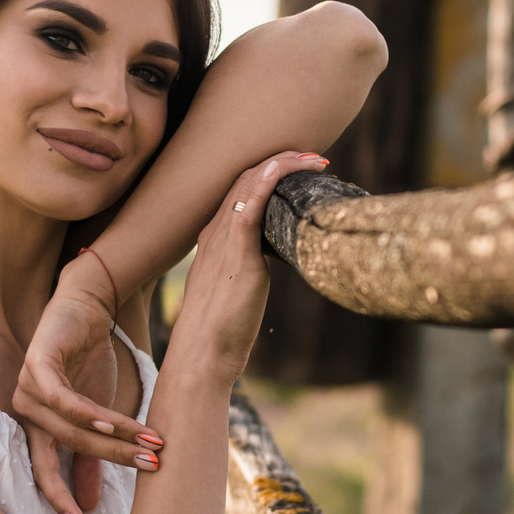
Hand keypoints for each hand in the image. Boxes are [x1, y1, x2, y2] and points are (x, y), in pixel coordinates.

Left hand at [14, 261, 150, 513]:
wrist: (88, 307)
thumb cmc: (89, 361)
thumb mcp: (97, 414)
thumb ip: (92, 457)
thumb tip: (90, 506)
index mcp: (37, 427)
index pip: (43, 470)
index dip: (59, 498)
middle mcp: (26, 411)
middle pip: (68, 447)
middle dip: (112, 459)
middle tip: (148, 468)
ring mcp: (27, 387)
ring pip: (70, 427)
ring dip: (113, 437)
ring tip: (147, 445)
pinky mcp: (36, 365)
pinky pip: (62, 399)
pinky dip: (88, 413)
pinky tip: (113, 422)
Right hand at [172, 151, 324, 382]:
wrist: (201, 355)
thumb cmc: (220, 331)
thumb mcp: (233, 290)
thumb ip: (246, 269)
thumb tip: (266, 264)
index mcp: (213, 240)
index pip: (240, 191)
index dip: (268, 172)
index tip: (297, 167)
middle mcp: (216, 233)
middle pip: (245, 180)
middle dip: (280, 162)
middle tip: (311, 158)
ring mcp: (224, 243)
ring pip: (249, 186)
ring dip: (282, 166)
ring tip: (312, 160)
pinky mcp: (237, 257)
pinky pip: (249, 209)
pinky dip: (266, 183)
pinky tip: (283, 168)